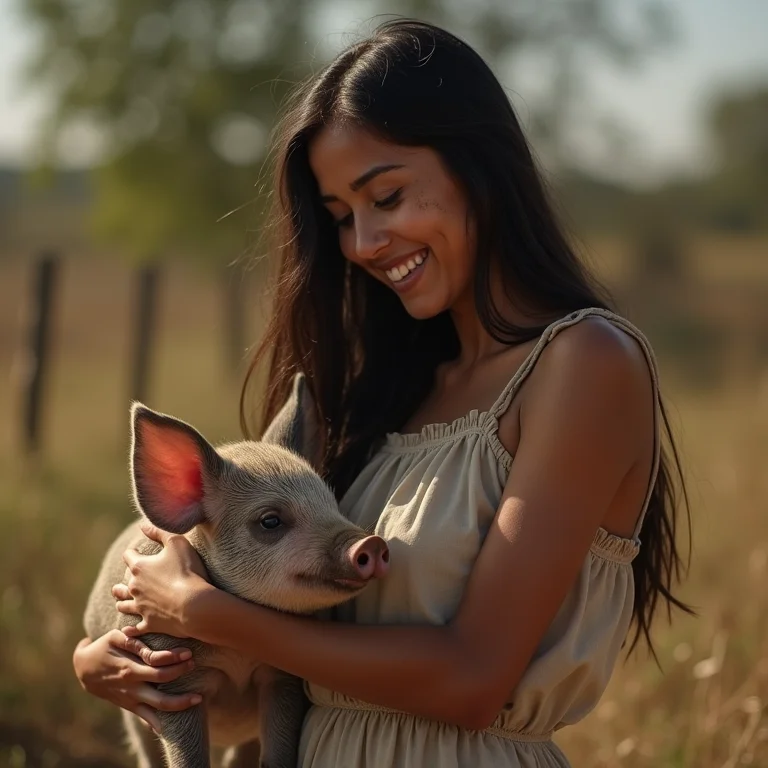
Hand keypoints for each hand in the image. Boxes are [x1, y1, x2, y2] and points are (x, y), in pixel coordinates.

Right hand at [73, 630, 201, 731]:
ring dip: (179, 705)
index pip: (158, 666)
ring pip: (157, 708)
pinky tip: (173, 724)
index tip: (188, 653)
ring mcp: (131, 699)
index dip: (175, 659)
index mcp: (130, 668)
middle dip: (182, 681)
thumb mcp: (115, 637)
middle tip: (194, 666)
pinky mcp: (129, 705)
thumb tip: (151, 642)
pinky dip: (158, 723)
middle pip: (162, 691)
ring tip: (198, 699)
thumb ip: (134, 641)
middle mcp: (132, 686)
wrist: (84, 669)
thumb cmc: (104, 647)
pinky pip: (145, 717)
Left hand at [113, 521, 212, 638]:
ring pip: (124, 605)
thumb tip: (143, 525)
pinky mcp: (149, 624)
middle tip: (124, 582)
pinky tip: (127, 630)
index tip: (137, 552)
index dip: (133, 553)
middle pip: (122, 584)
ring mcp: (141, 608)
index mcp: (139, 567)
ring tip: (121, 601)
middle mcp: (134, 588)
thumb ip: (159, 531)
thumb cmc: (187, 571)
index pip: (129, 556)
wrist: (194, 605)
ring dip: (122, 602)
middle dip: (123, 581)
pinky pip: (134, 629)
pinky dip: (130, 629)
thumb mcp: (177, 542)